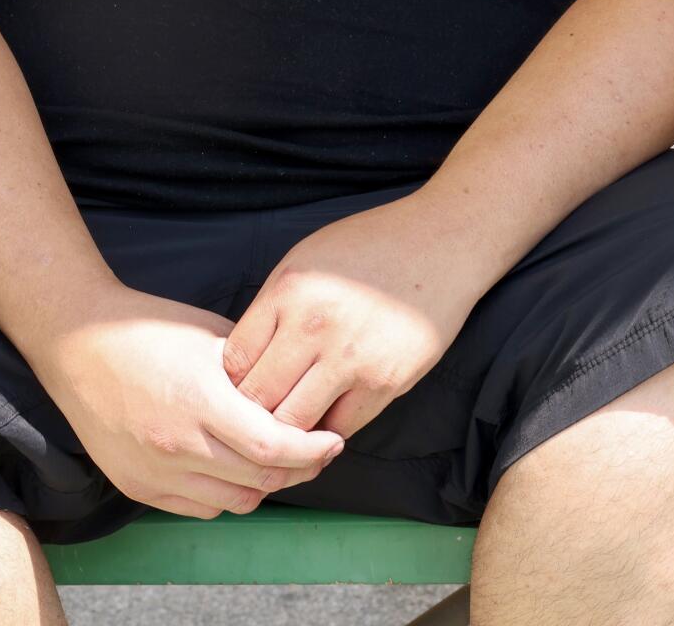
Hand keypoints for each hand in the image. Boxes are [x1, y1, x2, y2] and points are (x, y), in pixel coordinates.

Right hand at [32, 286, 344, 519]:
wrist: (81, 344)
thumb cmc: (153, 330)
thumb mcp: (215, 338)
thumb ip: (257, 372)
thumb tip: (301, 391)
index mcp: (201, 400)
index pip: (272, 447)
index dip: (311, 450)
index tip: (334, 440)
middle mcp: (177, 444)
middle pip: (259, 479)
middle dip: (300, 469)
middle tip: (319, 452)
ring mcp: (154, 471)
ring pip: (233, 502)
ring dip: (265, 486)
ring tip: (281, 462)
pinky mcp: (137, 486)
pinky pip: (198, 508)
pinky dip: (227, 495)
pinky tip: (238, 470)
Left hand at [223, 203, 475, 438]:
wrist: (443, 242)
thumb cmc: (370, 246)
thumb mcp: (306, 260)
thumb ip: (272, 309)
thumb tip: (242, 365)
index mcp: (289, 291)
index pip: (235, 362)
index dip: (230, 383)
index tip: (240, 387)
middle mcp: (315, 327)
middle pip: (257, 400)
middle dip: (251, 415)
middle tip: (255, 422)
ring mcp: (352, 358)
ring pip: (294, 424)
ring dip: (288, 432)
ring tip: (288, 429)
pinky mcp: (387, 381)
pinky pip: (340, 427)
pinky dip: (327, 431)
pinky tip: (326, 420)